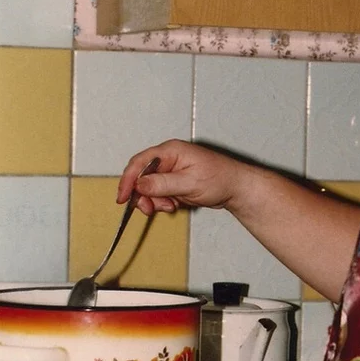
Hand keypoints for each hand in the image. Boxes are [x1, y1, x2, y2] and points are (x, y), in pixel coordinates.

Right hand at [117, 139, 239, 215]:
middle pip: (142, 177)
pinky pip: (159, 194)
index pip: (140, 162)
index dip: (128, 180)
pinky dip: (163, 203)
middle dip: (143, 195)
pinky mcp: (174, 182)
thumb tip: (140, 185)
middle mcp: (169, 159)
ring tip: (171, 206)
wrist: (236, 188)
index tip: (123, 197)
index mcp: (171, 151)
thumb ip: (162, 184)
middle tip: (150, 209)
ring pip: (149, 188)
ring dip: (155, 201)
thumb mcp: (189, 183)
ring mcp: (171, 171)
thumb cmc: (220, 178)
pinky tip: (176, 205)